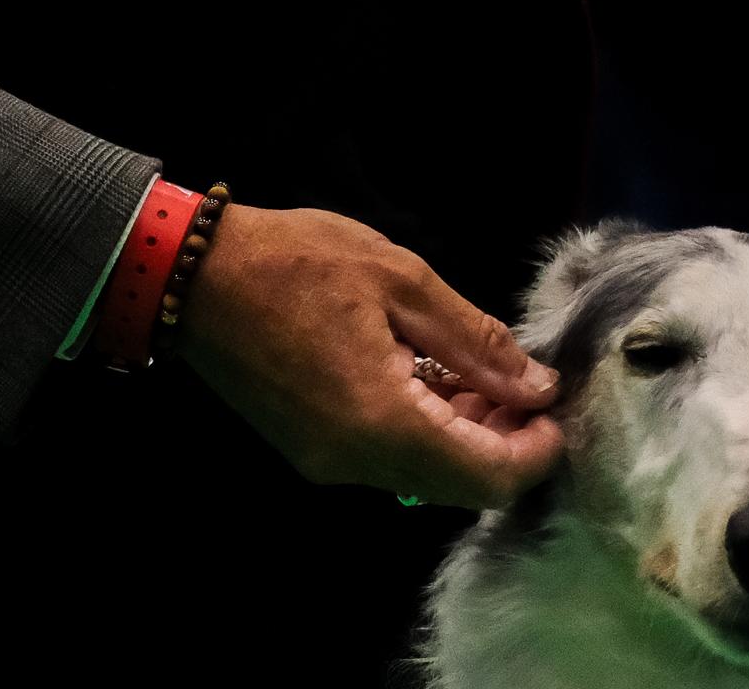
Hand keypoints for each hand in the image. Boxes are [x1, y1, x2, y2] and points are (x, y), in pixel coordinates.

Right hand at [176, 203, 564, 509]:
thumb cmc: (298, 261)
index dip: (536, 452)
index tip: (556, 408)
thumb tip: (536, 387)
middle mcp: (355, 461)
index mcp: (383, 421)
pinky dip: (427, 433)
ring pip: (425, 477)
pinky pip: (388, 461)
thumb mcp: (403, 281)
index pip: (487, 475)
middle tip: (525, 388)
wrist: (192, 274)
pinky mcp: (312, 450)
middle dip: (507, 446)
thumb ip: (477, 342)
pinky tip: (437, 382)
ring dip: (468, 439)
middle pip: (459, 487)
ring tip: (485, 377)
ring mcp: (328, 462)